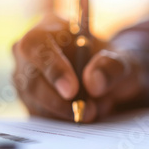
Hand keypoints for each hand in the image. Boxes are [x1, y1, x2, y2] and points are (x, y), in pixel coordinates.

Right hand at [12, 13, 148, 121]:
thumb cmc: (111, 64)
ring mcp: (24, 77)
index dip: (52, 68)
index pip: (36, 44)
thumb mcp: (123, 62)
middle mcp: (29, 52)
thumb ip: (112, 66)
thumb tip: (93, 82)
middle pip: (31, 79)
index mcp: (49, 27)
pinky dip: (62, 120)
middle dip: (60, 101)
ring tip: (92, 111)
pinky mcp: (28, 100)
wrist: (108, 82)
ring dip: (64, 112)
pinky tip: (81, 114)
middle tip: (89, 111)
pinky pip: (39, 116)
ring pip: (34, 102)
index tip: (72, 90)